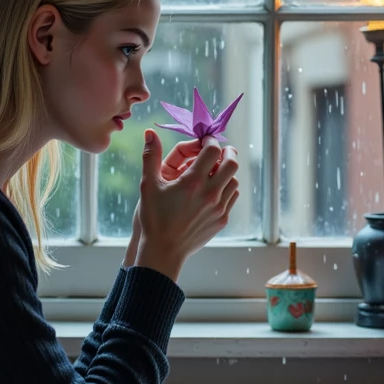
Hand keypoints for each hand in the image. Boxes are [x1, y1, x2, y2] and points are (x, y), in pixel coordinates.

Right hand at [135, 131, 239, 281]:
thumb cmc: (153, 218)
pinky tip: (215, 188)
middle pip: (232, 163)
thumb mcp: (148, 185)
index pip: (213, 150)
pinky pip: (233, 197)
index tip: (204, 142)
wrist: (163, 251)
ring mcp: (219, 208)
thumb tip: (149, 132)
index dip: (210, 142)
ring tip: (215, 171)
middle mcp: (210, 193)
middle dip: (226, 152)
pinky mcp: (222, 219)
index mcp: (192, 182)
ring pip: (235, 180)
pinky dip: (228, 188)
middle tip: (218, 151)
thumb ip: (150, 156)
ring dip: (227, 171)